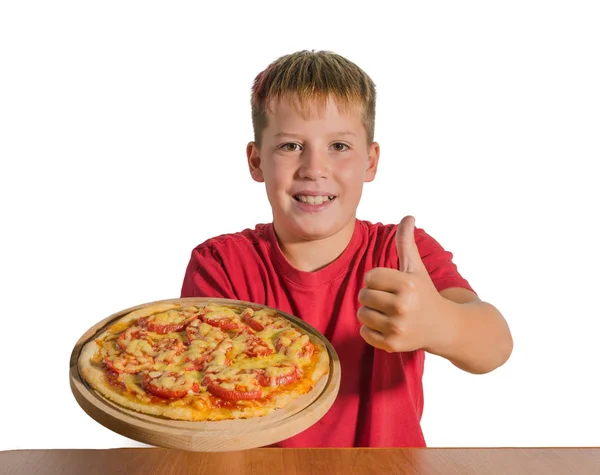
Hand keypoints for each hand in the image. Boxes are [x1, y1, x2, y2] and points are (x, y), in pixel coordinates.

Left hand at [357, 216, 444, 352]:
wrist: (443, 327)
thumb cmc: (424, 293)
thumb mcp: (416, 267)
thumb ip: (406, 242)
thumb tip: (408, 216)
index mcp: (407, 284)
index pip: (370, 277)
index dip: (378, 280)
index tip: (391, 285)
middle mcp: (403, 306)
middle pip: (363, 295)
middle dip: (373, 296)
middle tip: (389, 300)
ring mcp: (397, 327)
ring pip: (361, 314)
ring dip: (371, 313)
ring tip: (388, 313)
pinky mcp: (392, 345)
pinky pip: (364, 333)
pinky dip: (371, 330)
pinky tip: (388, 327)